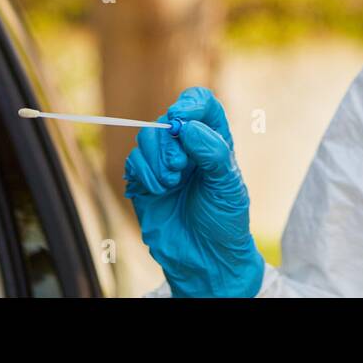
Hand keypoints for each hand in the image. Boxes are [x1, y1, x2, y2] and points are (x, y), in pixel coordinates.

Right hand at [123, 87, 263, 296]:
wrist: (205, 259)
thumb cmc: (224, 221)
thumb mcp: (228, 185)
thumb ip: (212, 152)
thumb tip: (186, 128)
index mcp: (213, 141)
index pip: (201, 104)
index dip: (190, 104)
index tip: (181, 119)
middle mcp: (187, 148)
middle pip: (167, 120)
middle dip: (168, 140)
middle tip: (179, 167)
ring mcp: (164, 163)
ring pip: (147, 137)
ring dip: (156, 158)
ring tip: (171, 182)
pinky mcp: (144, 181)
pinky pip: (134, 161)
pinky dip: (144, 172)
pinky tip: (160, 190)